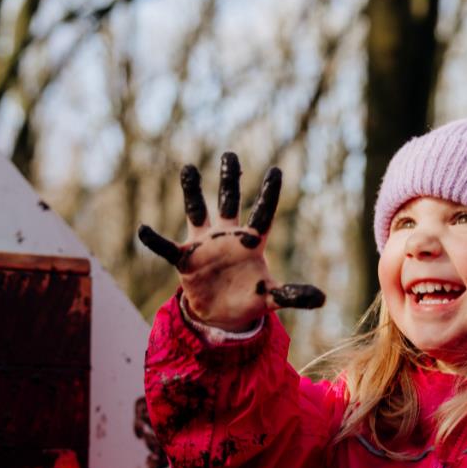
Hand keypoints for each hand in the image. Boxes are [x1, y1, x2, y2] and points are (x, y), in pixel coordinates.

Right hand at [138, 153, 324, 330]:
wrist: (221, 314)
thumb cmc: (249, 299)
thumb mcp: (272, 298)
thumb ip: (294, 295)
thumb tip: (323, 299)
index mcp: (252, 242)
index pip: (262, 213)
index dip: (268, 194)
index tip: (276, 170)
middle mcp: (228, 236)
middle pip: (229, 202)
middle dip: (229, 179)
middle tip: (230, 154)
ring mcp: (205, 245)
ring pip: (197, 211)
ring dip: (192, 191)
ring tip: (188, 167)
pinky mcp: (186, 259)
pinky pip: (167, 247)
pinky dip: (155, 240)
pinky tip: (143, 229)